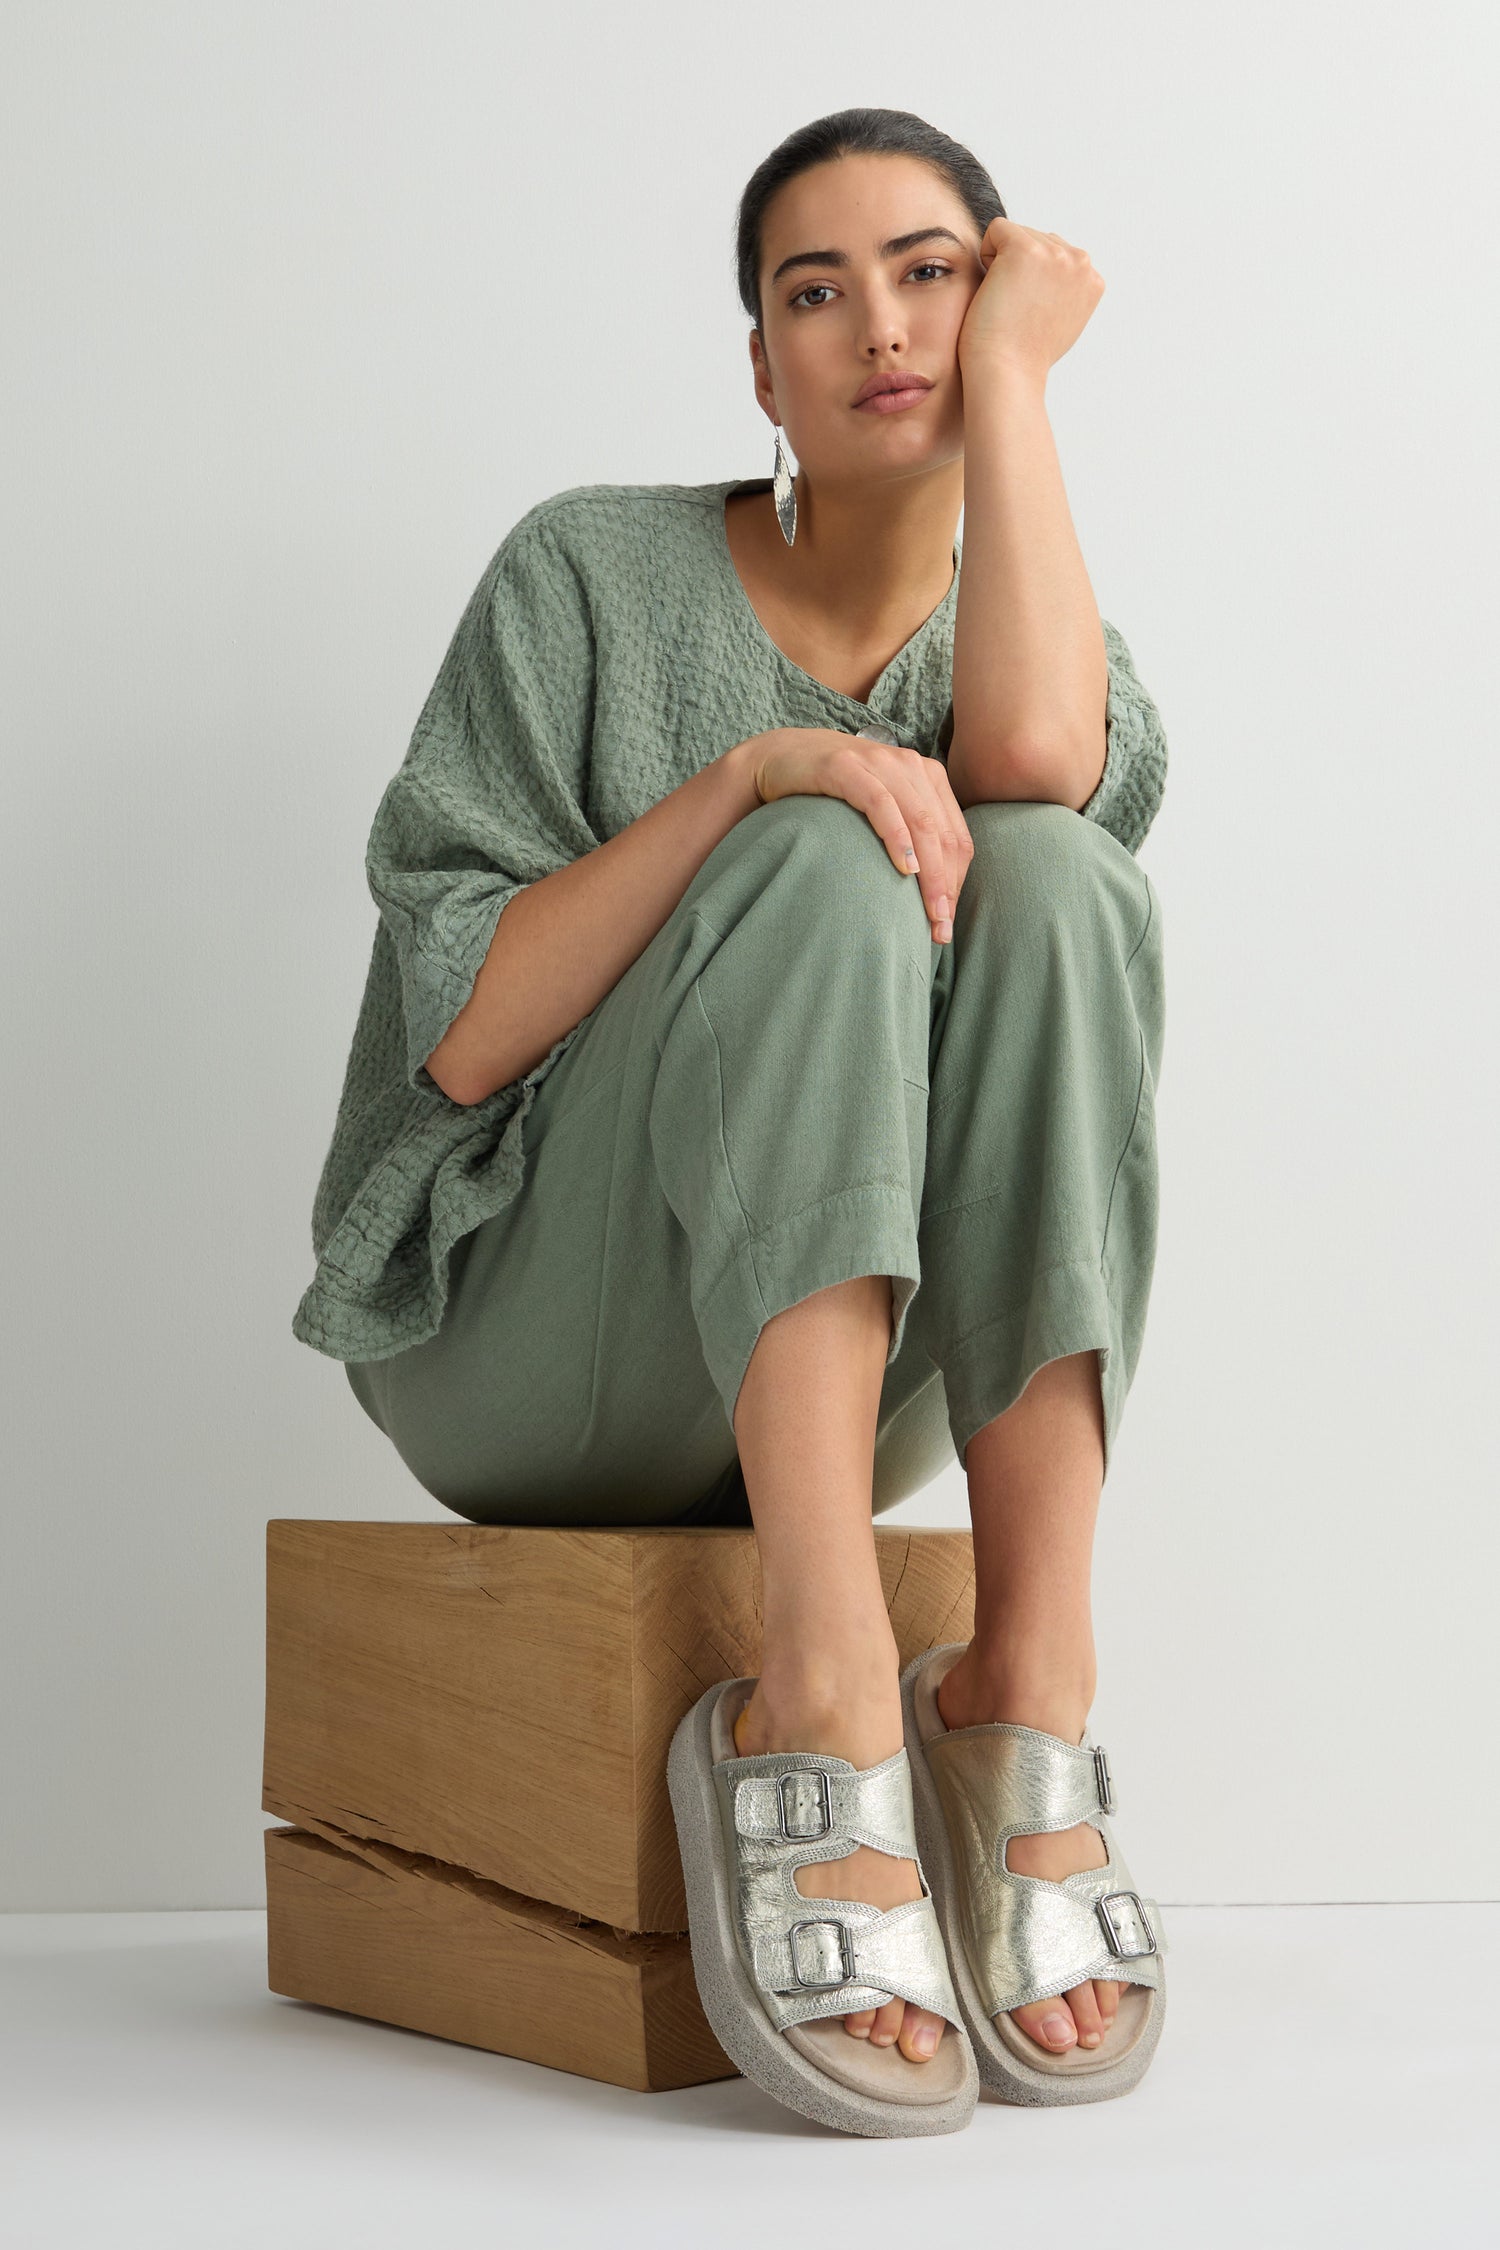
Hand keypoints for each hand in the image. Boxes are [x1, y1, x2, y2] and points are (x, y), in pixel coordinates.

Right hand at [739, 727, 973, 942]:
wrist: (780, 757)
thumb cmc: (832, 793)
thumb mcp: (881, 806)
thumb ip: (909, 831)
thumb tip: (933, 889)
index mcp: (927, 776)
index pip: (956, 836)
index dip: (958, 882)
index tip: (947, 921)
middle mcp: (910, 766)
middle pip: (943, 835)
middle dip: (946, 887)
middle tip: (941, 930)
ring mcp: (879, 763)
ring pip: (921, 823)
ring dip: (930, 873)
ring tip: (930, 913)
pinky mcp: (846, 766)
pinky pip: (881, 805)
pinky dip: (897, 838)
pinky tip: (905, 868)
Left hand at [957, 218, 1103, 384]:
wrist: (1008, 372)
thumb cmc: (1024, 356)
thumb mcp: (1063, 321)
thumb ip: (1066, 291)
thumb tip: (1055, 275)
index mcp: (1092, 279)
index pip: (1055, 254)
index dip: (1033, 280)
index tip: (1030, 311)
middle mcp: (1081, 263)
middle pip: (1037, 239)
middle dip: (1019, 268)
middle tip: (1016, 309)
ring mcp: (1056, 254)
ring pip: (1018, 234)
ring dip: (1004, 263)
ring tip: (1008, 301)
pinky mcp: (1025, 250)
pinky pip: (997, 229)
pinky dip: (987, 254)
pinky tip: (994, 288)